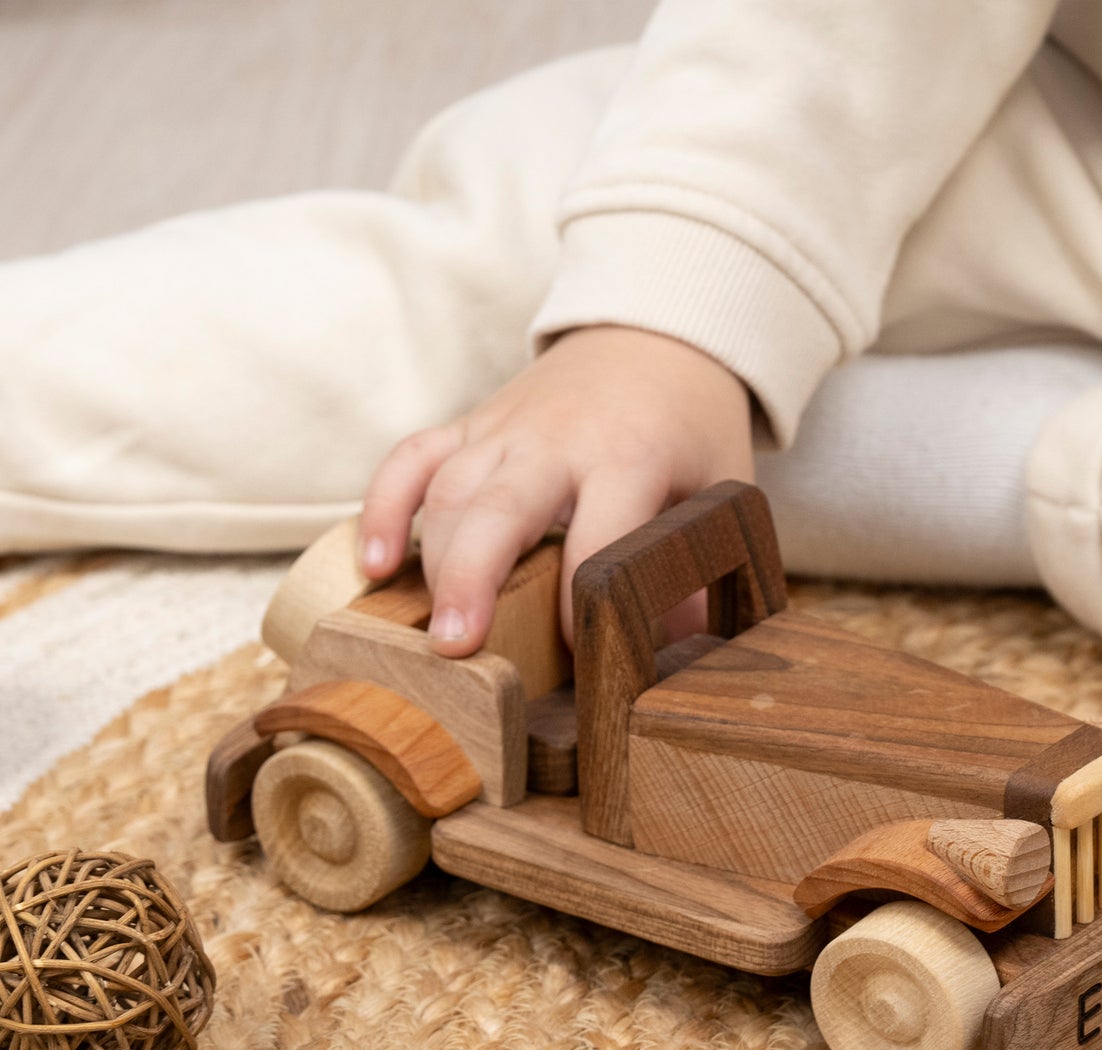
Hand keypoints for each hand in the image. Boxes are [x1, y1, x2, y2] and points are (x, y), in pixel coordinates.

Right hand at [358, 325, 754, 654]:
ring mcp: (506, 427)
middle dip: (473, 577)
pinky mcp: (472, 422)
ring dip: (431, 558)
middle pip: (502, 507)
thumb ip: (701, 564)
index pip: (597, 537)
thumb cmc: (689, 425)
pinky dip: (385, 506)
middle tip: (456, 645)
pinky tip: (374, 564)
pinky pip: (414, 457)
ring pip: (450, 488)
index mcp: (628, 457)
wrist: (656, 333)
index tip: (579, 658)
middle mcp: (558, 439)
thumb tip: (677, 650)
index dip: (582, 602)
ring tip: (422, 630)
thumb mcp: (721, 487)